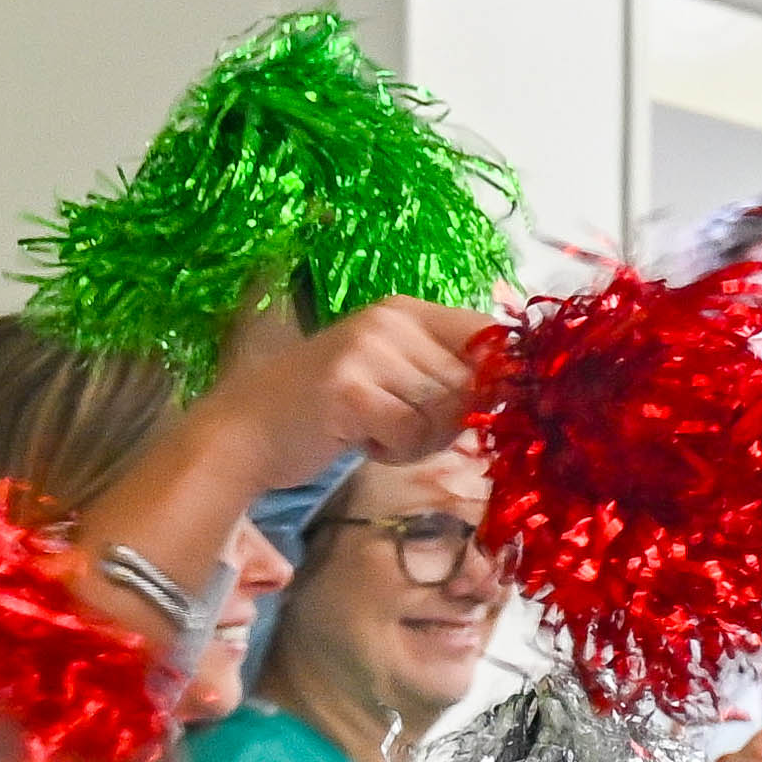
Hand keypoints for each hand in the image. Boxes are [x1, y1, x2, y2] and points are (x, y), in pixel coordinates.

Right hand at [203, 293, 486, 495]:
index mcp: (405, 310)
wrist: (245, 431)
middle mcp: (389, 320)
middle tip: (402, 428)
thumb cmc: (325, 409)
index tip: (478, 409)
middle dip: (448, 422)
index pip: (488, 335)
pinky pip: (411, 432)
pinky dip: (395, 451)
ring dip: (420, 440)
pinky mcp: (351, 389)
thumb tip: (517, 392)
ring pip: (444, 410)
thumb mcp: (391, 375)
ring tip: (376, 431)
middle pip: (471, 382)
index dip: (498, 380)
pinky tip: (360, 441)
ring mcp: (367, 351)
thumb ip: (446, 374)